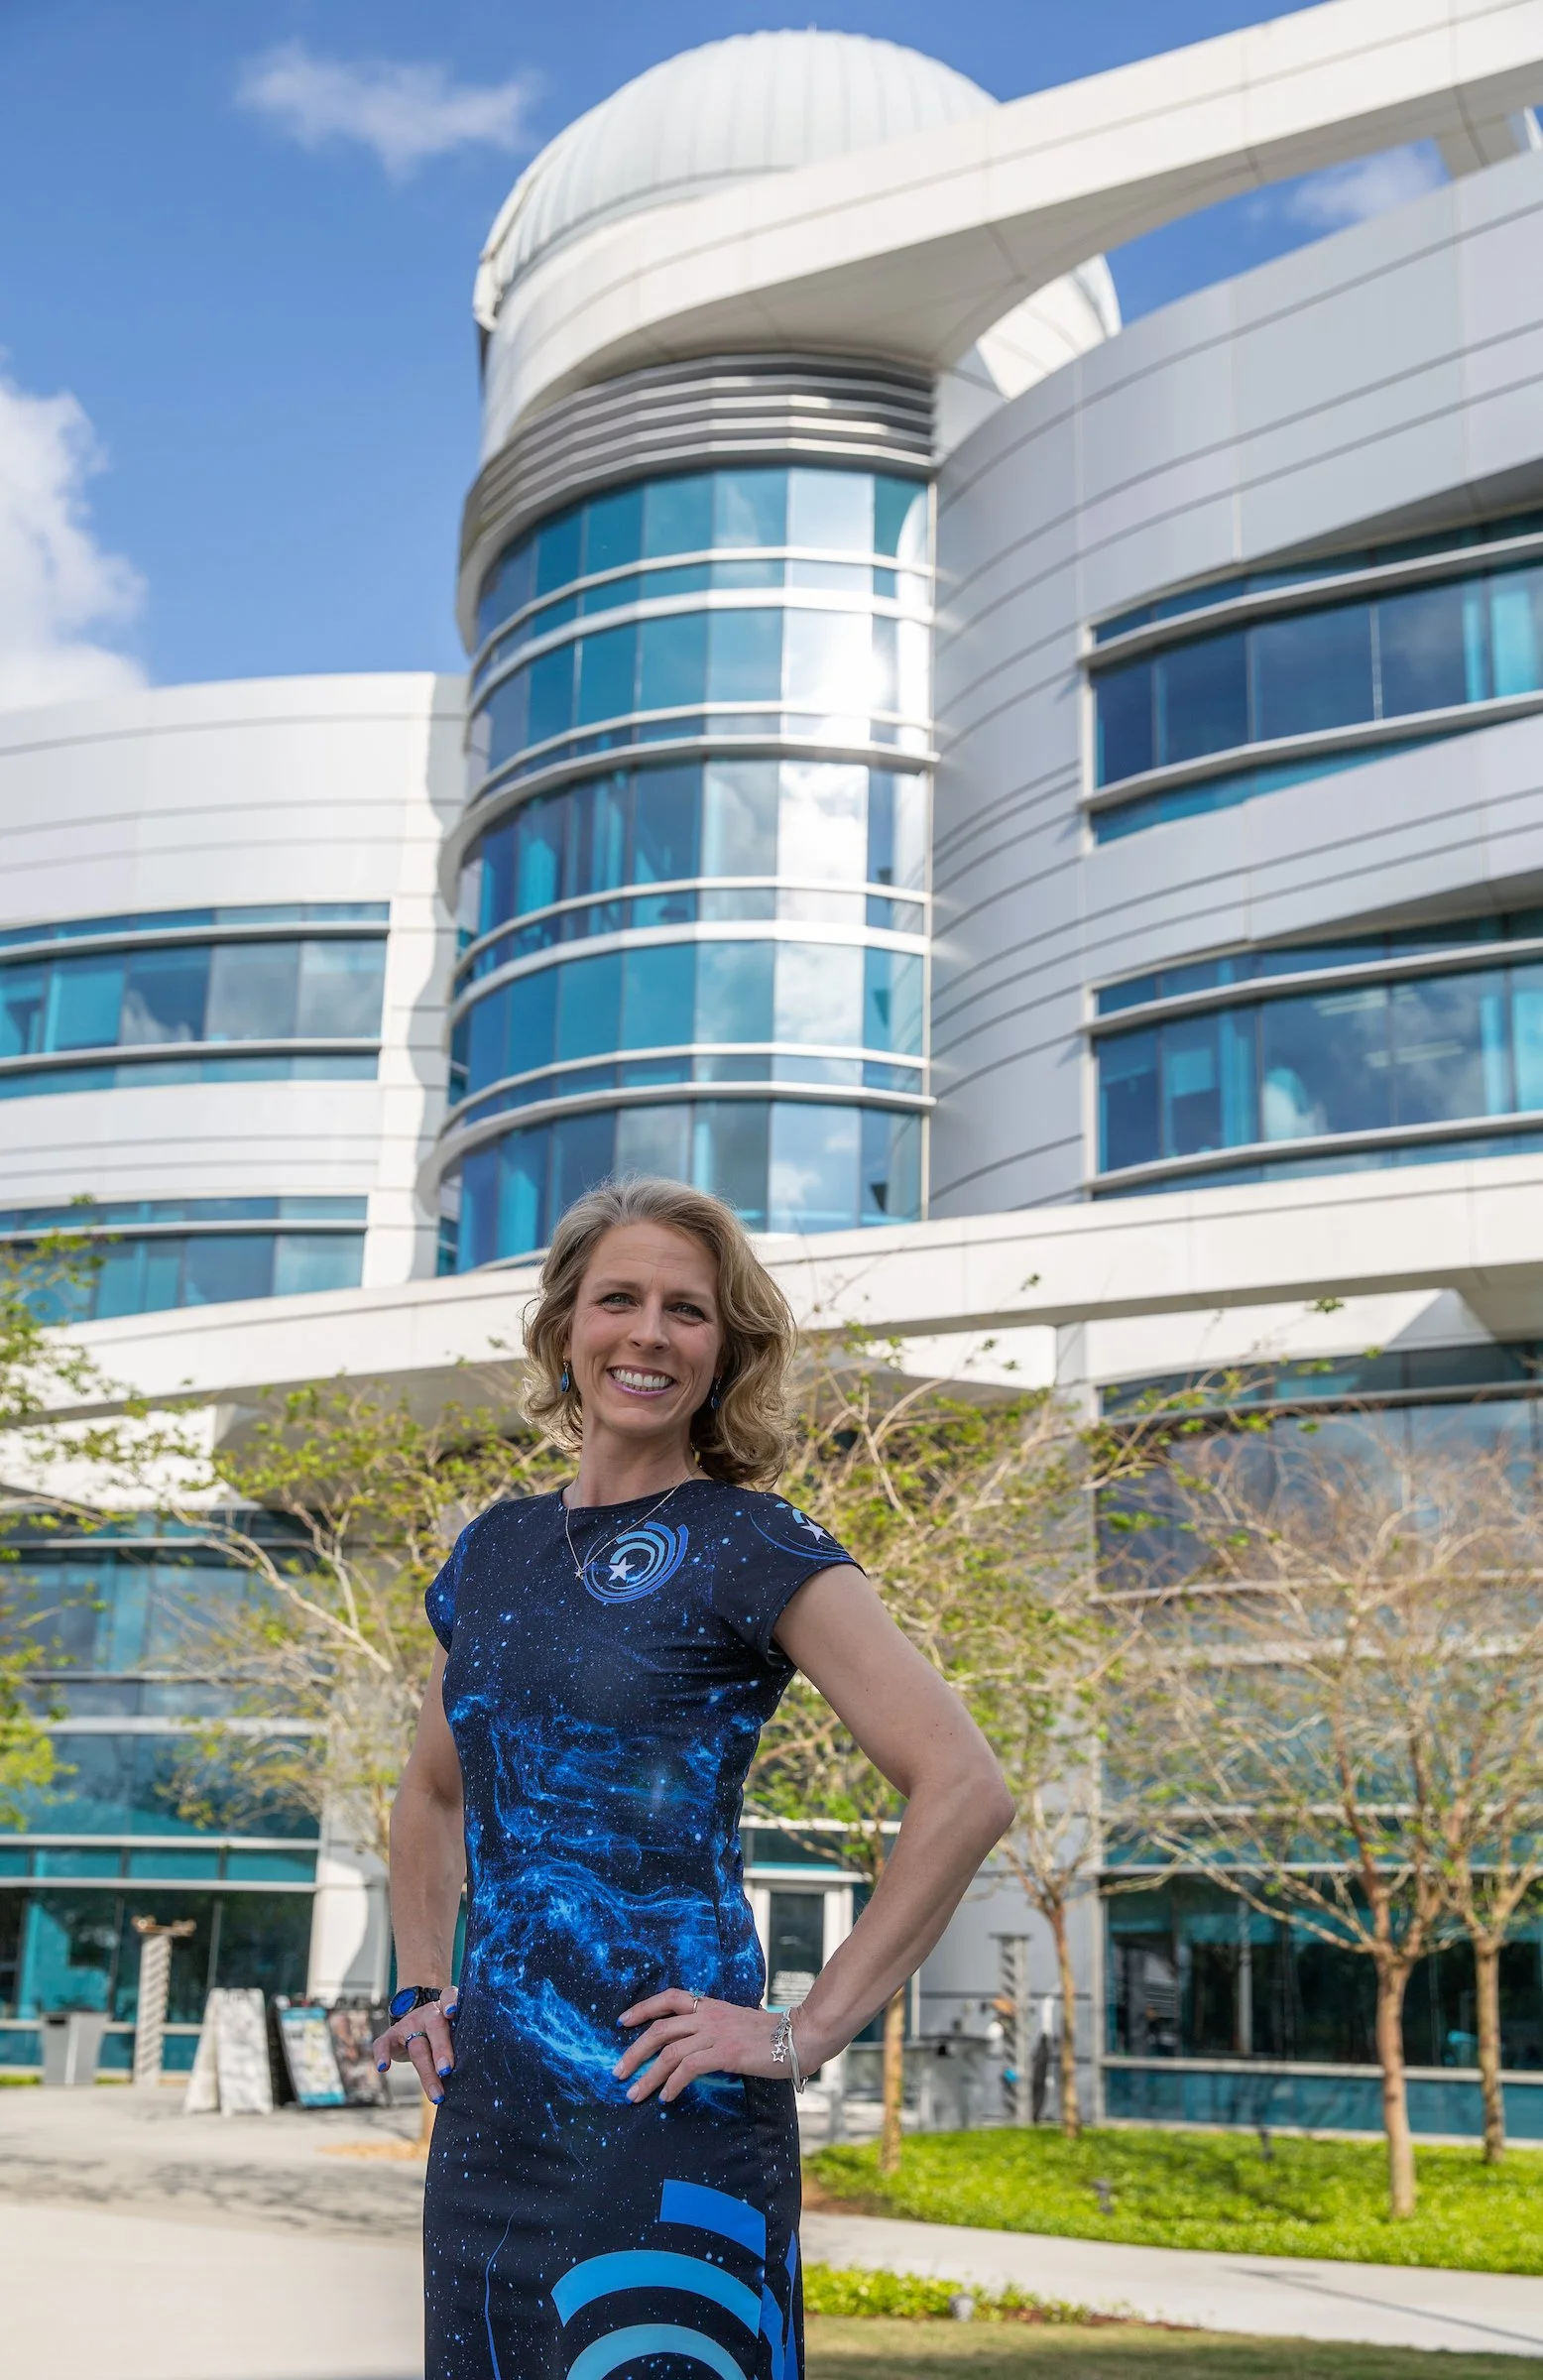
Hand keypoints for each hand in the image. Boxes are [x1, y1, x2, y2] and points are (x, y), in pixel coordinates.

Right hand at [372, 1995, 458, 2103]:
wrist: (417, 2024)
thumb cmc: (442, 2032)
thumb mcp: (452, 2031)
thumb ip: (460, 2042)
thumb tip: (475, 2070)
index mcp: (446, 2009)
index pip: (449, 1996)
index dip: (451, 2002)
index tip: (452, 2012)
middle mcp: (428, 2014)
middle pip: (435, 2028)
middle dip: (441, 2050)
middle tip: (447, 2069)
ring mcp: (409, 2024)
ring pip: (418, 2047)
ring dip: (427, 2072)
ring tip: (436, 2094)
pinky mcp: (391, 2036)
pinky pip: (384, 2044)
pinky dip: (382, 2055)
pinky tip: (383, 2068)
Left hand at [615, 1989, 789, 2104]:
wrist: (798, 2036)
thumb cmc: (769, 2034)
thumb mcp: (735, 2022)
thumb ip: (713, 2028)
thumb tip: (692, 2046)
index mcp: (710, 2005)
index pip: (668, 1998)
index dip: (642, 2008)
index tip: (622, 2021)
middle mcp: (708, 2015)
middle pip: (659, 2029)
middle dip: (634, 2052)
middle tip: (618, 2072)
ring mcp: (716, 2033)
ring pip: (669, 2053)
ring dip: (647, 2076)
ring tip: (634, 2094)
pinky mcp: (725, 2052)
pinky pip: (688, 2069)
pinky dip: (672, 2084)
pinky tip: (666, 2097)